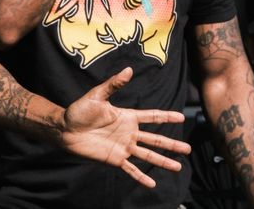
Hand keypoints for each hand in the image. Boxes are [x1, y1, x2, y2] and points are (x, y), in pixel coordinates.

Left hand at [60, 67, 190, 188]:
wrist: (64, 128)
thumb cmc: (79, 110)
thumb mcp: (97, 95)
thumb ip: (114, 84)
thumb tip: (128, 69)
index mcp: (127, 117)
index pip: (151, 117)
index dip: (166, 116)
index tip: (181, 116)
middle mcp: (128, 133)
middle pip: (155, 139)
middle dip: (171, 144)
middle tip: (188, 148)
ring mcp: (123, 146)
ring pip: (148, 155)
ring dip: (163, 161)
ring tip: (178, 167)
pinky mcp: (114, 158)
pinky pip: (130, 169)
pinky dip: (141, 177)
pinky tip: (152, 183)